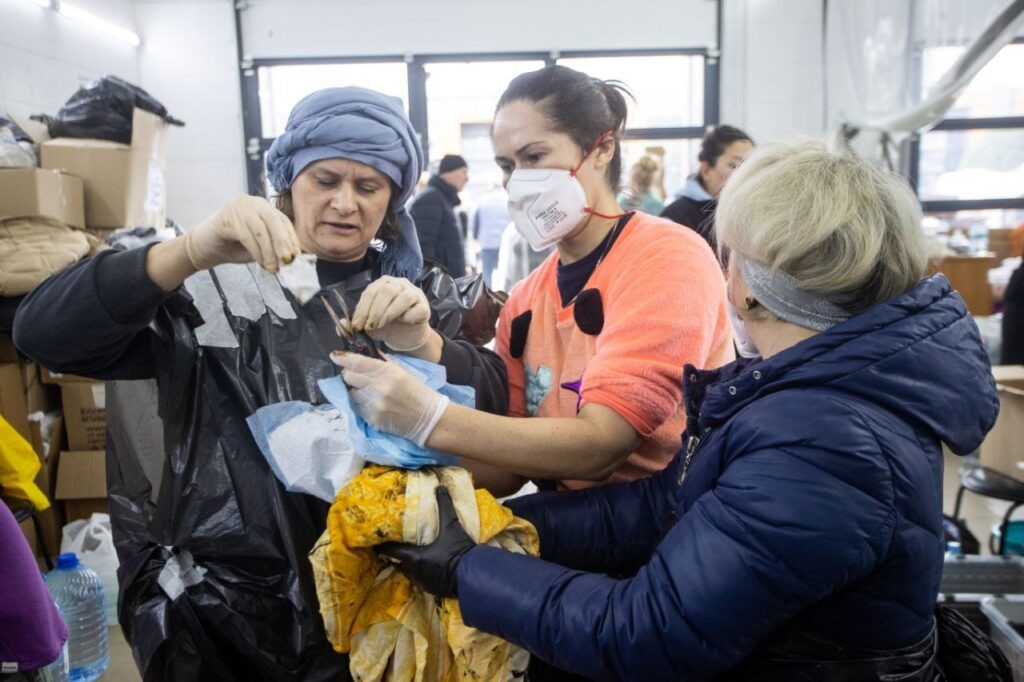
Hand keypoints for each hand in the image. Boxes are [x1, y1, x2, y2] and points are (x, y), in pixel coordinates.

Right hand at [184, 194, 300, 272]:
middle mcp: (252, 202)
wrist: (203, 248)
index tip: (296, 255)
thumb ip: (274, 247)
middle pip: (274, 221)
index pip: (282, 220)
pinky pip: (247, 235)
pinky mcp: (226, 217)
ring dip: (269, 251)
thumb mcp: (260, 246)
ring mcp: (238, 207)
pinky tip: (261, 263)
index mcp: (263, 207)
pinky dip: (257, 251)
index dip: (291, 238)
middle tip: (287, 261)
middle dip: (283, 242)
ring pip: (261, 230)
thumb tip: (292, 258)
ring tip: (273, 268)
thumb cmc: (234, 247)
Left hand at [331, 352, 448, 446]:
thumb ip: (383, 364)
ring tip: (369, 393)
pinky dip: (362, 405)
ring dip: (357, 391)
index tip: (334, 355)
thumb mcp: (403, 372)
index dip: (343, 358)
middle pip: (349, 377)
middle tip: (355, 376)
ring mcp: (374, 404)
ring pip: (352, 393)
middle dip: (350, 374)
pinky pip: (357, 408)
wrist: (429, 419)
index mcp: (388, 371)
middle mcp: (378, 387)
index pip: (358, 362)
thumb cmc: (418, 392)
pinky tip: (373, 404)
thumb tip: (364, 356)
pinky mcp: (372, 419)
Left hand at [348, 276, 431, 351]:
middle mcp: (399, 284)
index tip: (357, 325)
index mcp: (382, 284)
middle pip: (387, 291)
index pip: (370, 292)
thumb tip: (341, 325)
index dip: (362, 309)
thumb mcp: (369, 325)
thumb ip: (356, 323)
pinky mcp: (425, 306)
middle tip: (370, 326)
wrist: (407, 335)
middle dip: (375, 311)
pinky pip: (417, 309)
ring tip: (382, 325)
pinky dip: (408, 317)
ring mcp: (414, 293)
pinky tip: (403, 322)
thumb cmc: (387, 325)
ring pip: (403, 297)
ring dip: (390, 313)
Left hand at [377, 486, 475, 597]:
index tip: (375, 543)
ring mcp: (424, 583)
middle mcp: (415, 572)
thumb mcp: (451, 526)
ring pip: (410, 573)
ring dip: (410, 565)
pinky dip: (422, 573)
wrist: (474, 576)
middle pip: (400, 563)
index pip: (392, 551)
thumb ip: (444, 507)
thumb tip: (440, 487)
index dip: (383, 546)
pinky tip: (428, 567)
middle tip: (397, 546)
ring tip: (412, 555)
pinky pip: (422, 580)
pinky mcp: (433, 590)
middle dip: (398, 556)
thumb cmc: (459, 550)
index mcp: (415, 557)